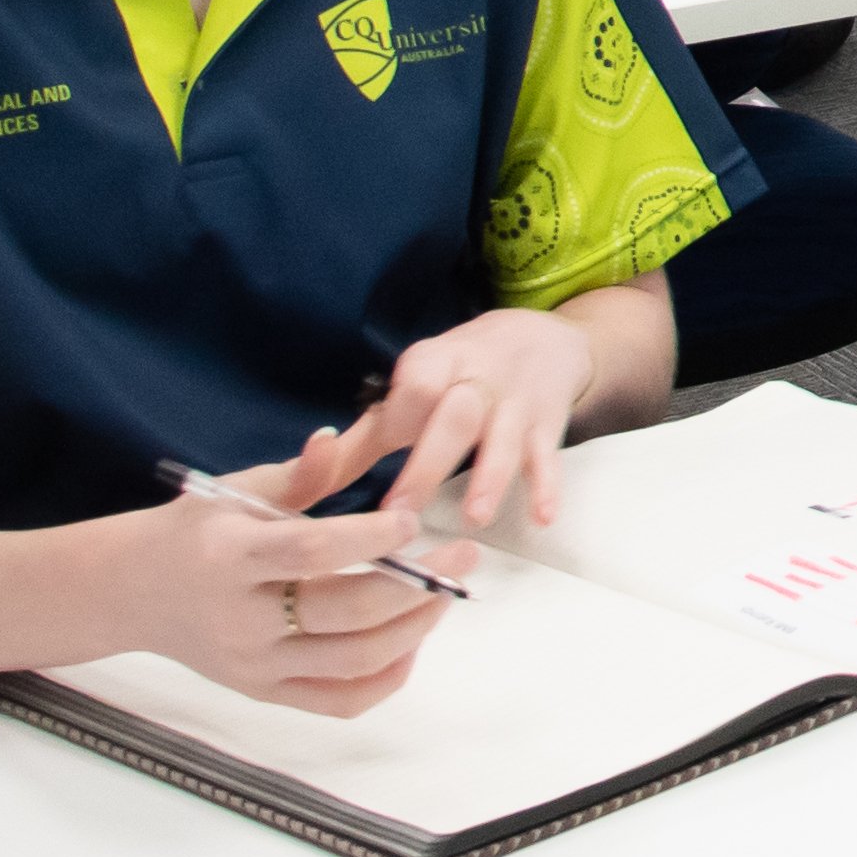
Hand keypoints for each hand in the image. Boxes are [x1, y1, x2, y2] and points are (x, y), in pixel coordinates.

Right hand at [134, 470, 462, 716]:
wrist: (132, 592)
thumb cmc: (195, 532)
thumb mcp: (234, 490)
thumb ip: (298, 475)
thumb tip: (337, 437)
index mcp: (230, 557)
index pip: (312, 552)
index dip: (372, 537)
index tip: (415, 520)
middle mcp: (240, 619)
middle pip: (346, 613)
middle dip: (419, 586)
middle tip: (464, 557)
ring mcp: (253, 665)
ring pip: (354, 661)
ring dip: (415, 629)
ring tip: (446, 594)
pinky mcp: (264, 693)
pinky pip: (341, 701)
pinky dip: (387, 677)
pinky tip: (411, 640)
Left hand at [306, 302, 608, 547]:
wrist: (546, 337)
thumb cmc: (464, 368)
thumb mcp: (419, 382)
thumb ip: (369, 434)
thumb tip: (308, 480)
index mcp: (437, 363)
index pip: (416, 385)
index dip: (401, 418)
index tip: (380, 451)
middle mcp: (478, 380)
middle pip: (454, 418)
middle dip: (429, 466)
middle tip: (402, 517)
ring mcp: (516, 404)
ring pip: (503, 439)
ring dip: (490, 478)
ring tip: (475, 519)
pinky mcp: (547, 426)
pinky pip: (548, 456)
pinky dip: (548, 487)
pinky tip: (543, 518)